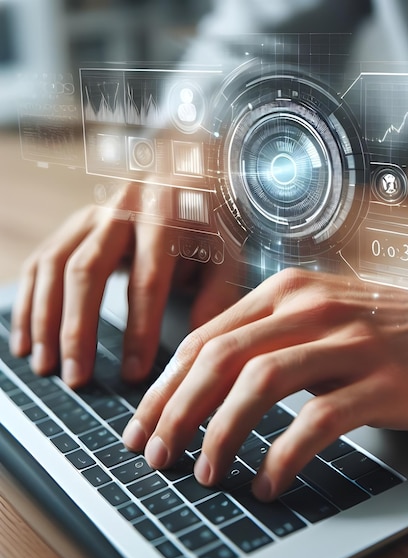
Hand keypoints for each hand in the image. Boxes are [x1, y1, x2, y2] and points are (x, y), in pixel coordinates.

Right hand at [9, 183, 240, 386]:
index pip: (149, 280)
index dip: (140, 329)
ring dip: (44, 320)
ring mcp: (92, 215)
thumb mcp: (227, 256)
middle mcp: (122, 211)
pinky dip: (29, 304)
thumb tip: (198, 351)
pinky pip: (41, 262)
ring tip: (45, 367)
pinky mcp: (74, 224)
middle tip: (77, 377)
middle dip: (78, 329)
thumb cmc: (211, 225)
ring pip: (55, 266)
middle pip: (88, 270)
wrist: (189, 175)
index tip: (134, 374)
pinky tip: (26, 341)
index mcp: (166, 219)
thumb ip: (215, 298)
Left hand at [123, 268, 407, 500]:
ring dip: (221, 433)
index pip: (206, 338)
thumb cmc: (387, 328)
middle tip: (157, 455)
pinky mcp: (382, 380)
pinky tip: (268, 481)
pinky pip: (318, 420)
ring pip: (260, 384)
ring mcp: (349, 342)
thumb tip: (206, 386)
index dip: (166, 386)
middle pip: (221, 359)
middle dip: (177, 412)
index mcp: (287, 293)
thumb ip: (269, 339)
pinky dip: (283, 455)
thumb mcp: (320, 317)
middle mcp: (311, 309)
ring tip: (205, 472)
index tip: (144, 425)